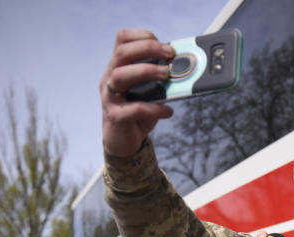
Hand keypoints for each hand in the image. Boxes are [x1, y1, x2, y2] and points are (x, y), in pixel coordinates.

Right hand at [100, 29, 175, 156]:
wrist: (123, 142)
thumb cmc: (138, 113)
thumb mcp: (149, 91)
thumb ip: (158, 79)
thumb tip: (183, 68)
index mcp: (117, 67)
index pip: (122, 40)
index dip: (143, 37)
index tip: (165, 45)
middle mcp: (110, 78)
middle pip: (122, 53)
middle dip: (148, 49)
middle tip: (170, 56)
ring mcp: (110, 97)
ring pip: (121, 76)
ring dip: (147, 71)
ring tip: (167, 76)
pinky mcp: (115, 117)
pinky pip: (134, 108)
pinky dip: (154, 109)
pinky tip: (168, 111)